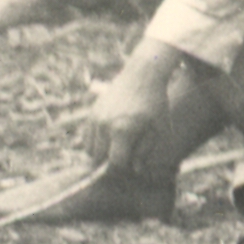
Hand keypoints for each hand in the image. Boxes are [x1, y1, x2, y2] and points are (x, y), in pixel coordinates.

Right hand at [75, 43, 187, 168]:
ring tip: (115, 147)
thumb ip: (146, 151)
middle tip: (123, 156)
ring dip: (100, 153)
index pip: (115, 162)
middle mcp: (105, 125)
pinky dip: (94, 143)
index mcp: (123, 130)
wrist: (143, 73)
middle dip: (110, 162)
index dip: (122, 167)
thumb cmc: (155, 102)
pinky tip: (107, 138)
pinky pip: (86, 138)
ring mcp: (96, 118)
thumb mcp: (158, 128)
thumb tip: (135, 170)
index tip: (130, 164)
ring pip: (89, 150)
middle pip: (99, 158)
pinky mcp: (92, 113)